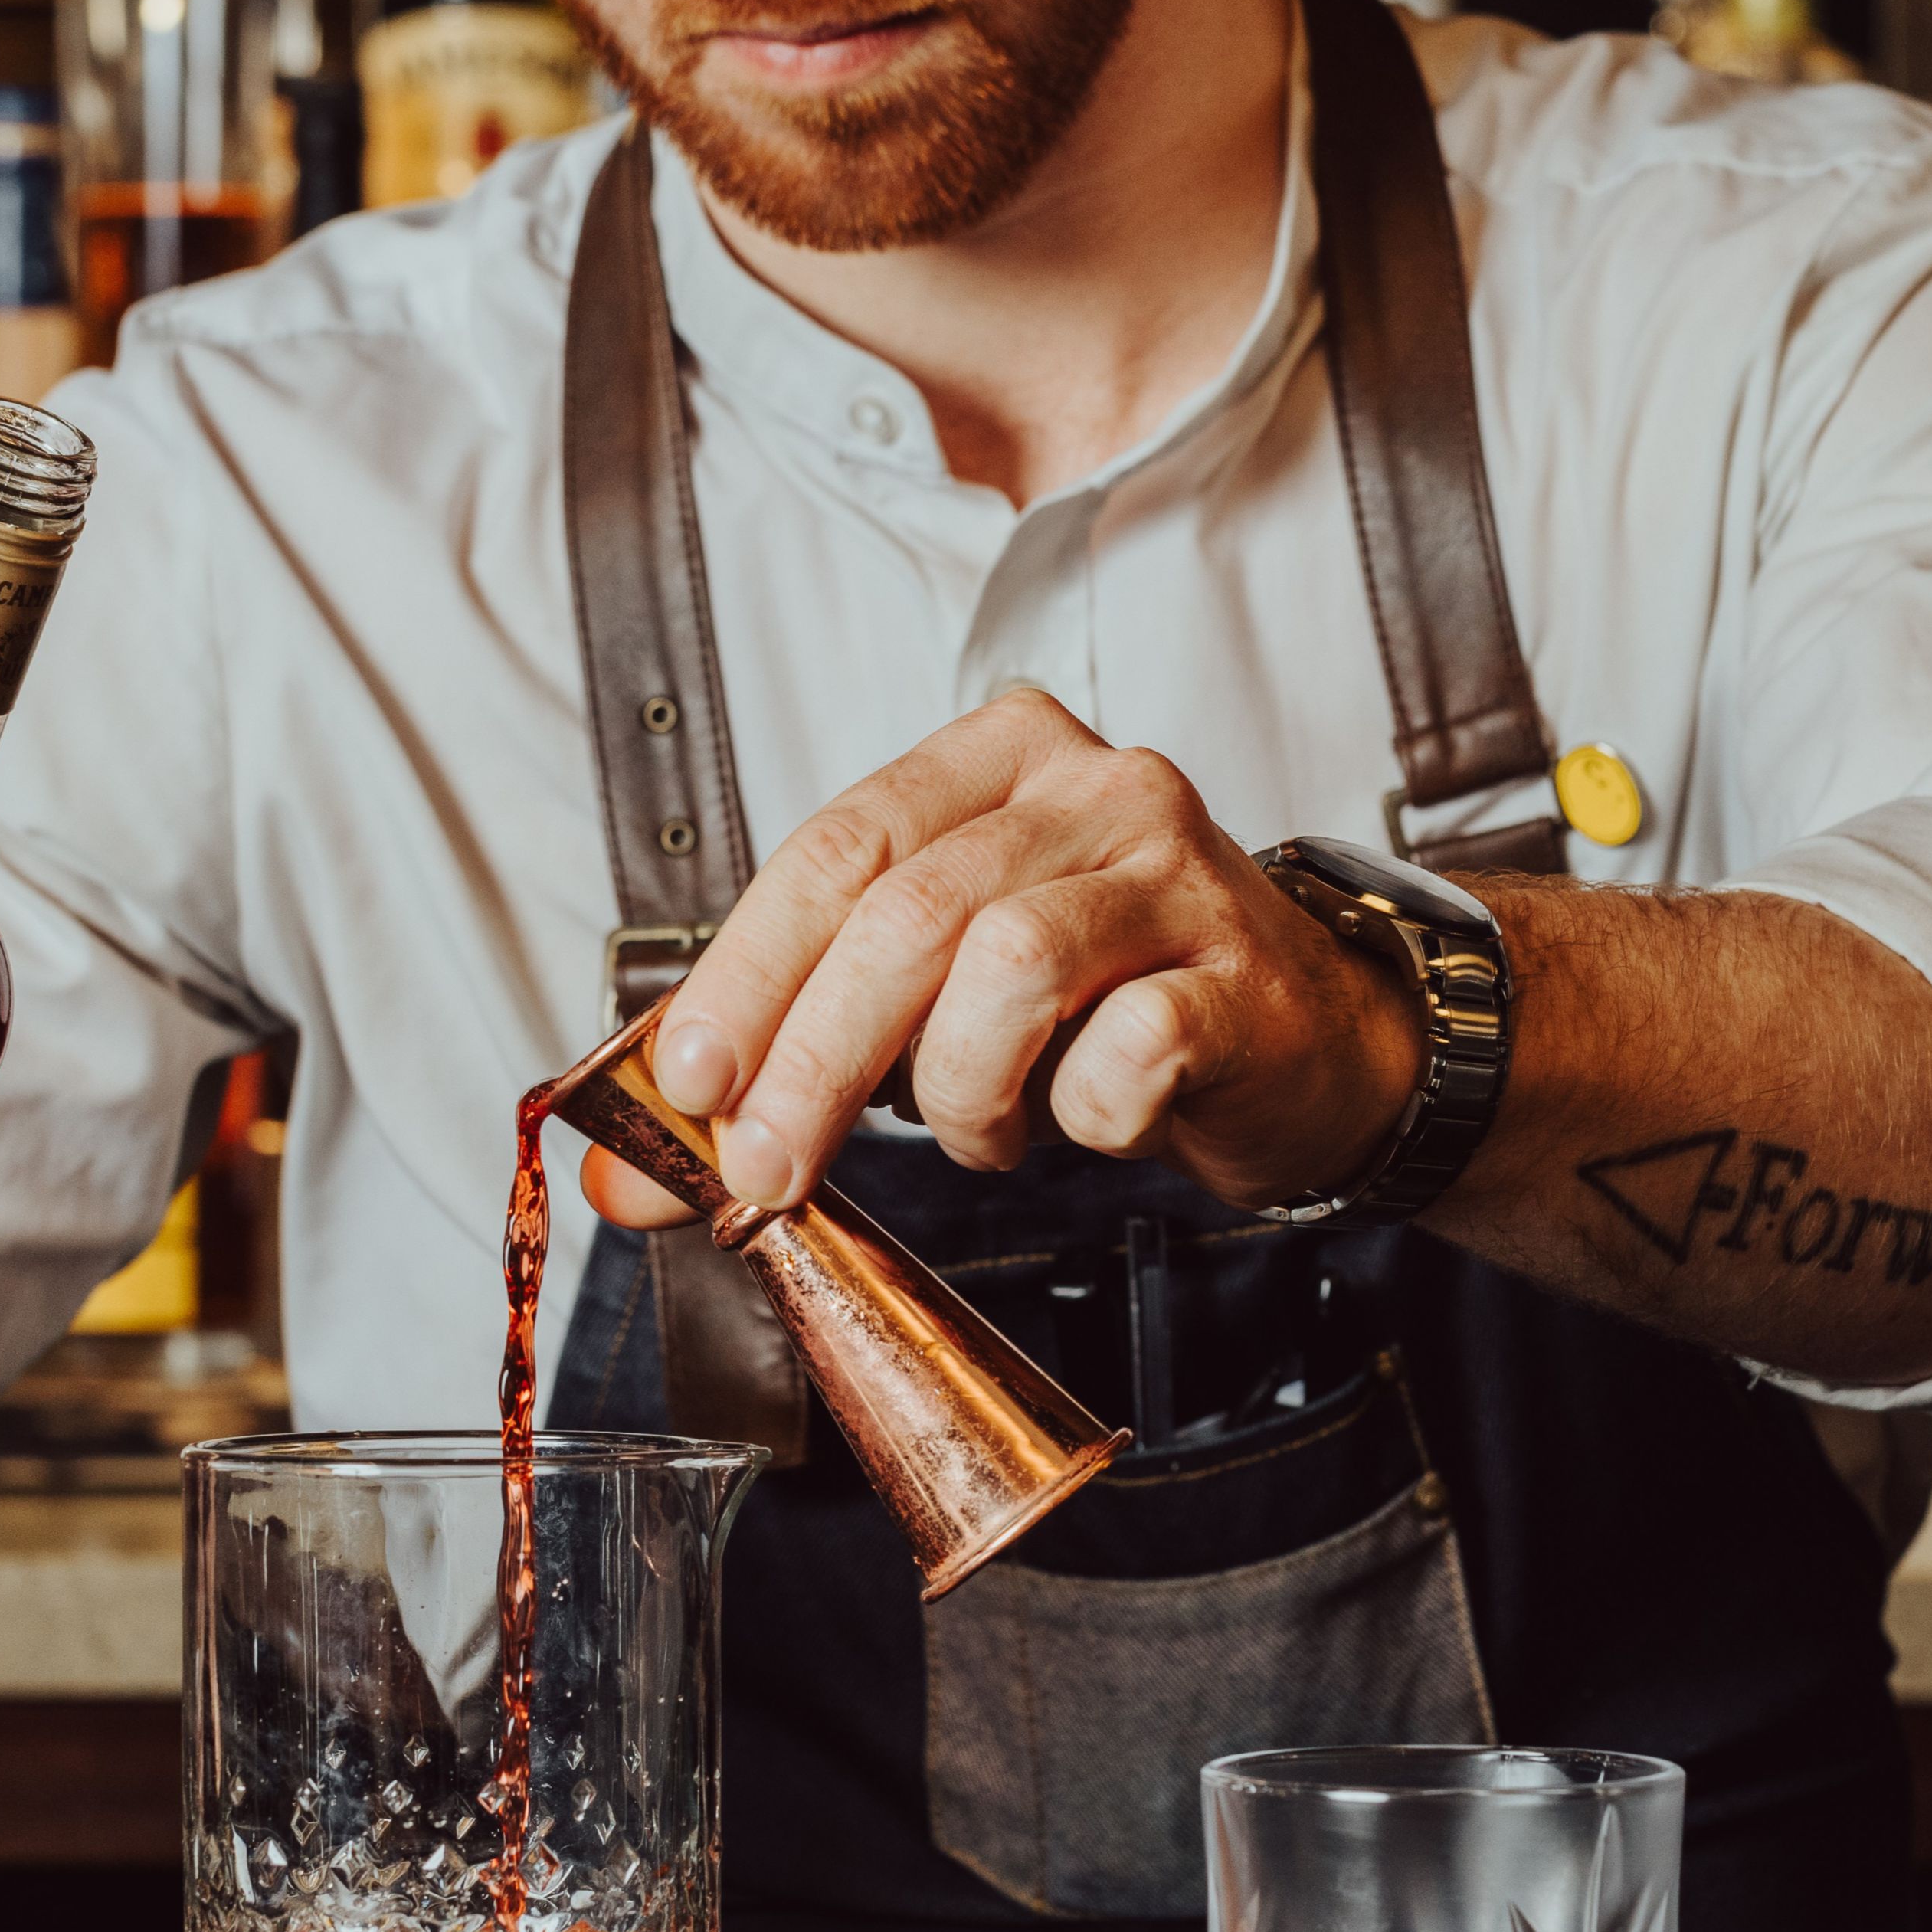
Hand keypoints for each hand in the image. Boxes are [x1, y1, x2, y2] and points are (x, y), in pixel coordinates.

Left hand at [579, 691, 1423, 1229]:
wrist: (1303, 1044)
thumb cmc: (1103, 1006)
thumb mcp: (932, 1000)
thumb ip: (786, 1059)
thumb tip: (629, 1171)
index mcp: (994, 759)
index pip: (835, 845)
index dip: (746, 972)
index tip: (691, 1084)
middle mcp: (1092, 786)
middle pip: (908, 912)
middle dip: (814, 1061)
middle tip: (769, 1173)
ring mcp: (1178, 871)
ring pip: (1009, 967)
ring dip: (958, 1090)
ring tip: (975, 1128)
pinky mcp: (1242, 973)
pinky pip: (1126, 1051)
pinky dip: (1078, 1116)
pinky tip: (1084, 1119)